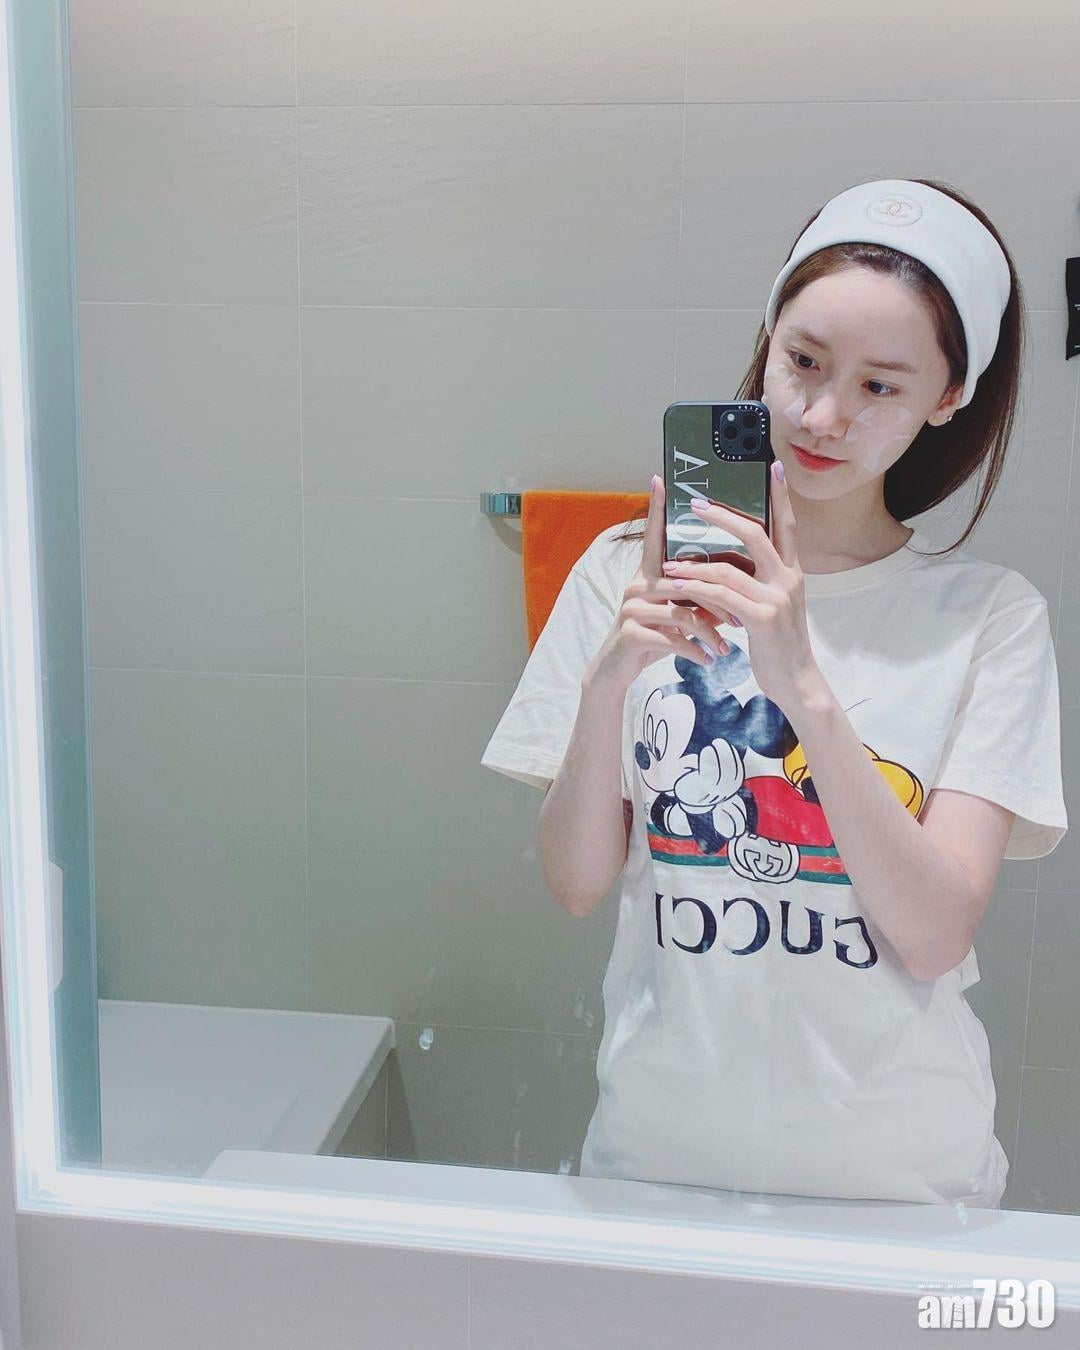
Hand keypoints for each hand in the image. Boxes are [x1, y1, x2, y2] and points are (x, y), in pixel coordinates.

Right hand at [584, 473, 730, 690]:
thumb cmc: (655, 637)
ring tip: (726, 649)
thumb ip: (698, 596)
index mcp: (649, 574)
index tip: (660, 478)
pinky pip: (673, 636)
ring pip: (683, 612)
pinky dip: (695, 650)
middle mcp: (638, 584)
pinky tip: (708, 661)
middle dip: (718, 603)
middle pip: (688, 581)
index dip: (657, 508)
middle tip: (741, 622)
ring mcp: (632, 607)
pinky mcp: (631, 632)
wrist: (619, 670)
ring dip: (709, 633)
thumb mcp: (677, 614)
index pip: (654, 536)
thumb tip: (733, 586)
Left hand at [658, 463, 820, 709]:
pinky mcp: (761, 618)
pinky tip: (678, 586)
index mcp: (792, 571)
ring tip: (668, 562)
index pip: (786, 524)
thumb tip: (729, 560)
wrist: (795, 680)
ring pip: (728, 567)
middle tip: (696, 505)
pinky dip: (696, 589)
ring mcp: (776, 598)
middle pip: (755, 533)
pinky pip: (721, 596)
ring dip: (694, 563)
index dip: (780, 495)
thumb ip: (759, 580)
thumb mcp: (773, 605)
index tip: (773, 466)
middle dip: (722, 516)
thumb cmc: (777, 643)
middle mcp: (788, 578)